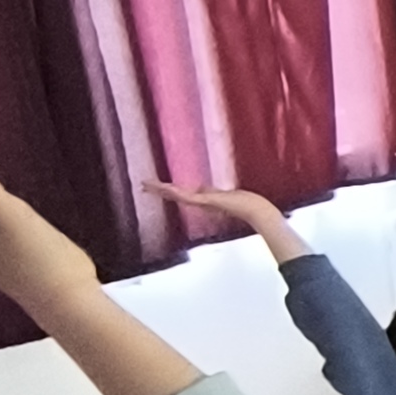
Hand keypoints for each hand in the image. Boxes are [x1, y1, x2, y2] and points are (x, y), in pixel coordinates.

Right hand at [145, 180, 284, 237]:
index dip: (164, 191)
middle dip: (158, 190)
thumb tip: (201, 188)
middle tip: (142, 185)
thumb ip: (209, 191)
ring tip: (148, 185)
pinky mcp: (209, 202)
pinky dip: (178, 193)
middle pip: (174, 195)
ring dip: (163, 190)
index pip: (178, 194)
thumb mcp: (220, 194)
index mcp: (201, 200)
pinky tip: (168, 189)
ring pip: (178, 195)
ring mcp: (203, 203)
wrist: (253, 210)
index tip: (151, 186)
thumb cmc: (241, 202)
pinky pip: (190, 196)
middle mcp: (199, 203)